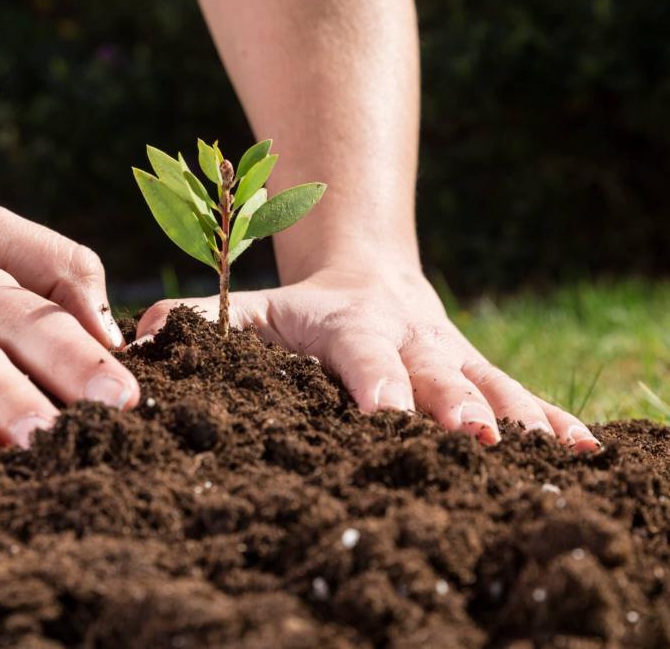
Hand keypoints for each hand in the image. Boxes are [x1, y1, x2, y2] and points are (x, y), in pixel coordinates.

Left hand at [136, 266, 599, 450]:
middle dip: (458, 407)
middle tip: (479, 442)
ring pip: (491, 383)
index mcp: (350, 326)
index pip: (363, 357)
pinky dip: (553, 420)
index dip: (378, 387)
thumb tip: (136, 338)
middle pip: (437, 373)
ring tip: (554, 454)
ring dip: (521, 419)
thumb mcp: (250, 308)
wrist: (370, 272)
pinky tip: (590, 453)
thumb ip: (197, 317)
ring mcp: (451, 354)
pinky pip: (520, 393)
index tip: (390, 421)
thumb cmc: (301, 307)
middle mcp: (409, 338)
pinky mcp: (477, 369)